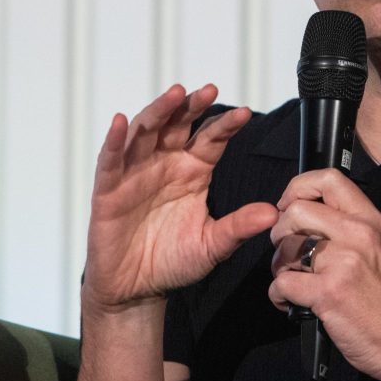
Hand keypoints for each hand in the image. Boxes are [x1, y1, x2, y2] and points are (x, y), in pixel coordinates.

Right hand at [84, 84, 278, 314]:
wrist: (137, 289)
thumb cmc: (173, 262)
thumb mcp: (212, 245)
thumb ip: (238, 227)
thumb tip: (272, 214)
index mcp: (193, 172)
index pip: (211, 140)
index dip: (226, 126)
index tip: (245, 114)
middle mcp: (165, 164)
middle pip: (179, 125)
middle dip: (192, 106)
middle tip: (209, 90)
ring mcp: (135, 173)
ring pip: (146, 132)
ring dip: (159, 111)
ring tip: (175, 94)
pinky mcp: (108, 189)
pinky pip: (110, 159)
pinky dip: (115, 139)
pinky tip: (122, 121)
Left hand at [266, 169, 380, 380]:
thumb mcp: (380, 249)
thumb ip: (348, 229)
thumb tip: (304, 219)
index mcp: (370, 220)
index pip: (327, 178)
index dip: (297, 188)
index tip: (289, 206)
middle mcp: (357, 234)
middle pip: (294, 211)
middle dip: (280, 233)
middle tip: (290, 254)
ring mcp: (342, 262)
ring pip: (283, 248)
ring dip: (279, 267)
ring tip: (295, 282)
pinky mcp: (328, 293)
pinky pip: (281, 284)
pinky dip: (280, 296)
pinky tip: (294, 304)